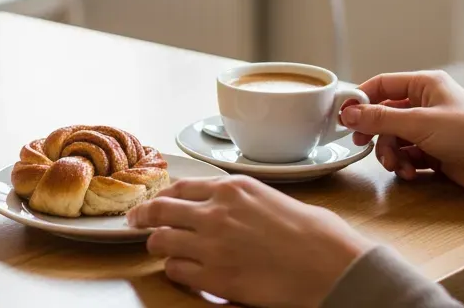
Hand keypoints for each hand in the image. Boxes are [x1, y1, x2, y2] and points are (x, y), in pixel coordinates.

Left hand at [126, 176, 369, 307]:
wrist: (328, 264)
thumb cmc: (312, 233)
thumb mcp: (270, 197)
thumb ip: (239, 200)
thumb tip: (224, 206)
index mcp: (232, 187)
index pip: (180, 187)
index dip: (162, 196)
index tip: (153, 202)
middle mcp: (215, 211)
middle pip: (160, 210)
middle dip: (143, 217)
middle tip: (136, 223)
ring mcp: (211, 245)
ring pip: (160, 241)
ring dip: (159, 246)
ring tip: (162, 250)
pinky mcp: (214, 277)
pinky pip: (176, 271)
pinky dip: (176, 271)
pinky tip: (185, 271)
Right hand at [339, 70, 463, 202]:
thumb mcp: (420, 123)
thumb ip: (382, 118)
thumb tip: (349, 113)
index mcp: (425, 85)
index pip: (383, 84)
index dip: (362, 98)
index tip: (343, 115)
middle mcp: (426, 104)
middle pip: (385, 115)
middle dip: (376, 132)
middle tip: (362, 144)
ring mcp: (431, 129)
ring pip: (395, 138)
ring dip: (391, 153)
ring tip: (396, 165)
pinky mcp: (435, 152)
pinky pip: (408, 155)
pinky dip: (405, 164)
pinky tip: (410, 173)